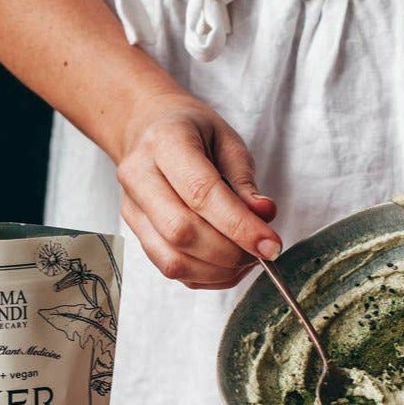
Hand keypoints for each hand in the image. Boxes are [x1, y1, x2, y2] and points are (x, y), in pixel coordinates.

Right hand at [117, 91, 281, 288]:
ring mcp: (132, 208)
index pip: (201, 194)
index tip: (271, 245)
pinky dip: (205, 276)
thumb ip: (245, 182)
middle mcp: (139, 176)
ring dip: (218, 270)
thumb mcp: (227, 141)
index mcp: (164, 142)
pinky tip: (226, 264)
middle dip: (230, 252)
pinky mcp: (135, 231)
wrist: (147, 128)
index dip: (239, 226)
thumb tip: (264, 216)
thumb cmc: (192, 132)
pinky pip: (170, 268)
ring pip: (172, 259)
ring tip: (246, 259)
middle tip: (261, 253)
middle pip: (182, 232)